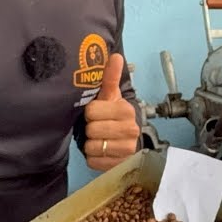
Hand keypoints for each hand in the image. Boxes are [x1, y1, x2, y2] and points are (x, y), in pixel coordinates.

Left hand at [83, 53, 140, 171]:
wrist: (126, 140)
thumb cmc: (113, 115)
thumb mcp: (110, 96)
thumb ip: (110, 77)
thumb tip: (115, 55)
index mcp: (126, 110)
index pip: (92, 111)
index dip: (90, 112)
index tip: (97, 113)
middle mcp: (131, 130)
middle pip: (92, 130)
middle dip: (90, 129)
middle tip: (97, 126)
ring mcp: (127, 150)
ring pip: (92, 147)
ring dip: (91, 144)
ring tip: (100, 139)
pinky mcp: (119, 165)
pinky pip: (94, 162)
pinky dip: (94, 158)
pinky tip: (101, 152)